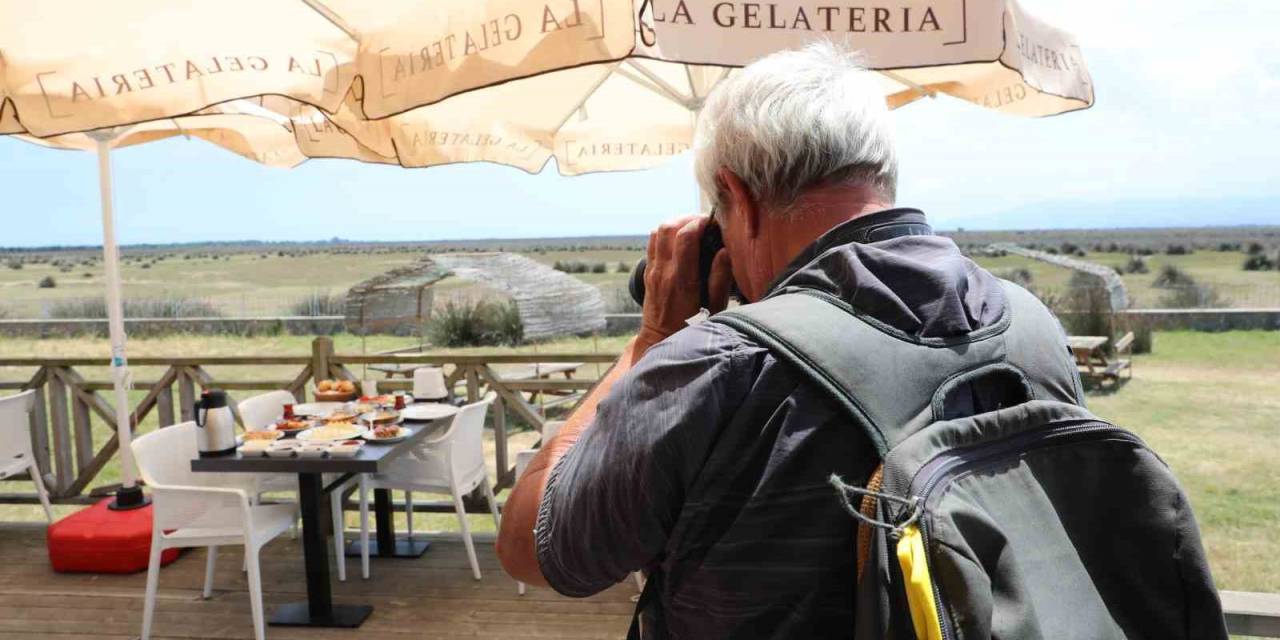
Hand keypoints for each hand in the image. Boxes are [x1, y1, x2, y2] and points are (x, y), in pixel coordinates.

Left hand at [635, 215, 732, 355]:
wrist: (660, 341)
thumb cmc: (692, 328)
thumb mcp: (714, 309)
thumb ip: (719, 280)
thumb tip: (724, 252)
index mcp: (682, 280)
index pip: (685, 237)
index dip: (700, 223)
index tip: (713, 223)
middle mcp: (664, 271)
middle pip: (668, 227)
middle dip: (688, 218)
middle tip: (704, 223)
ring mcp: (653, 270)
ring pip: (657, 231)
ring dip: (675, 223)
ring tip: (692, 228)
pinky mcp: (648, 272)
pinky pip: (652, 242)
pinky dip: (666, 233)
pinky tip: (679, 240)